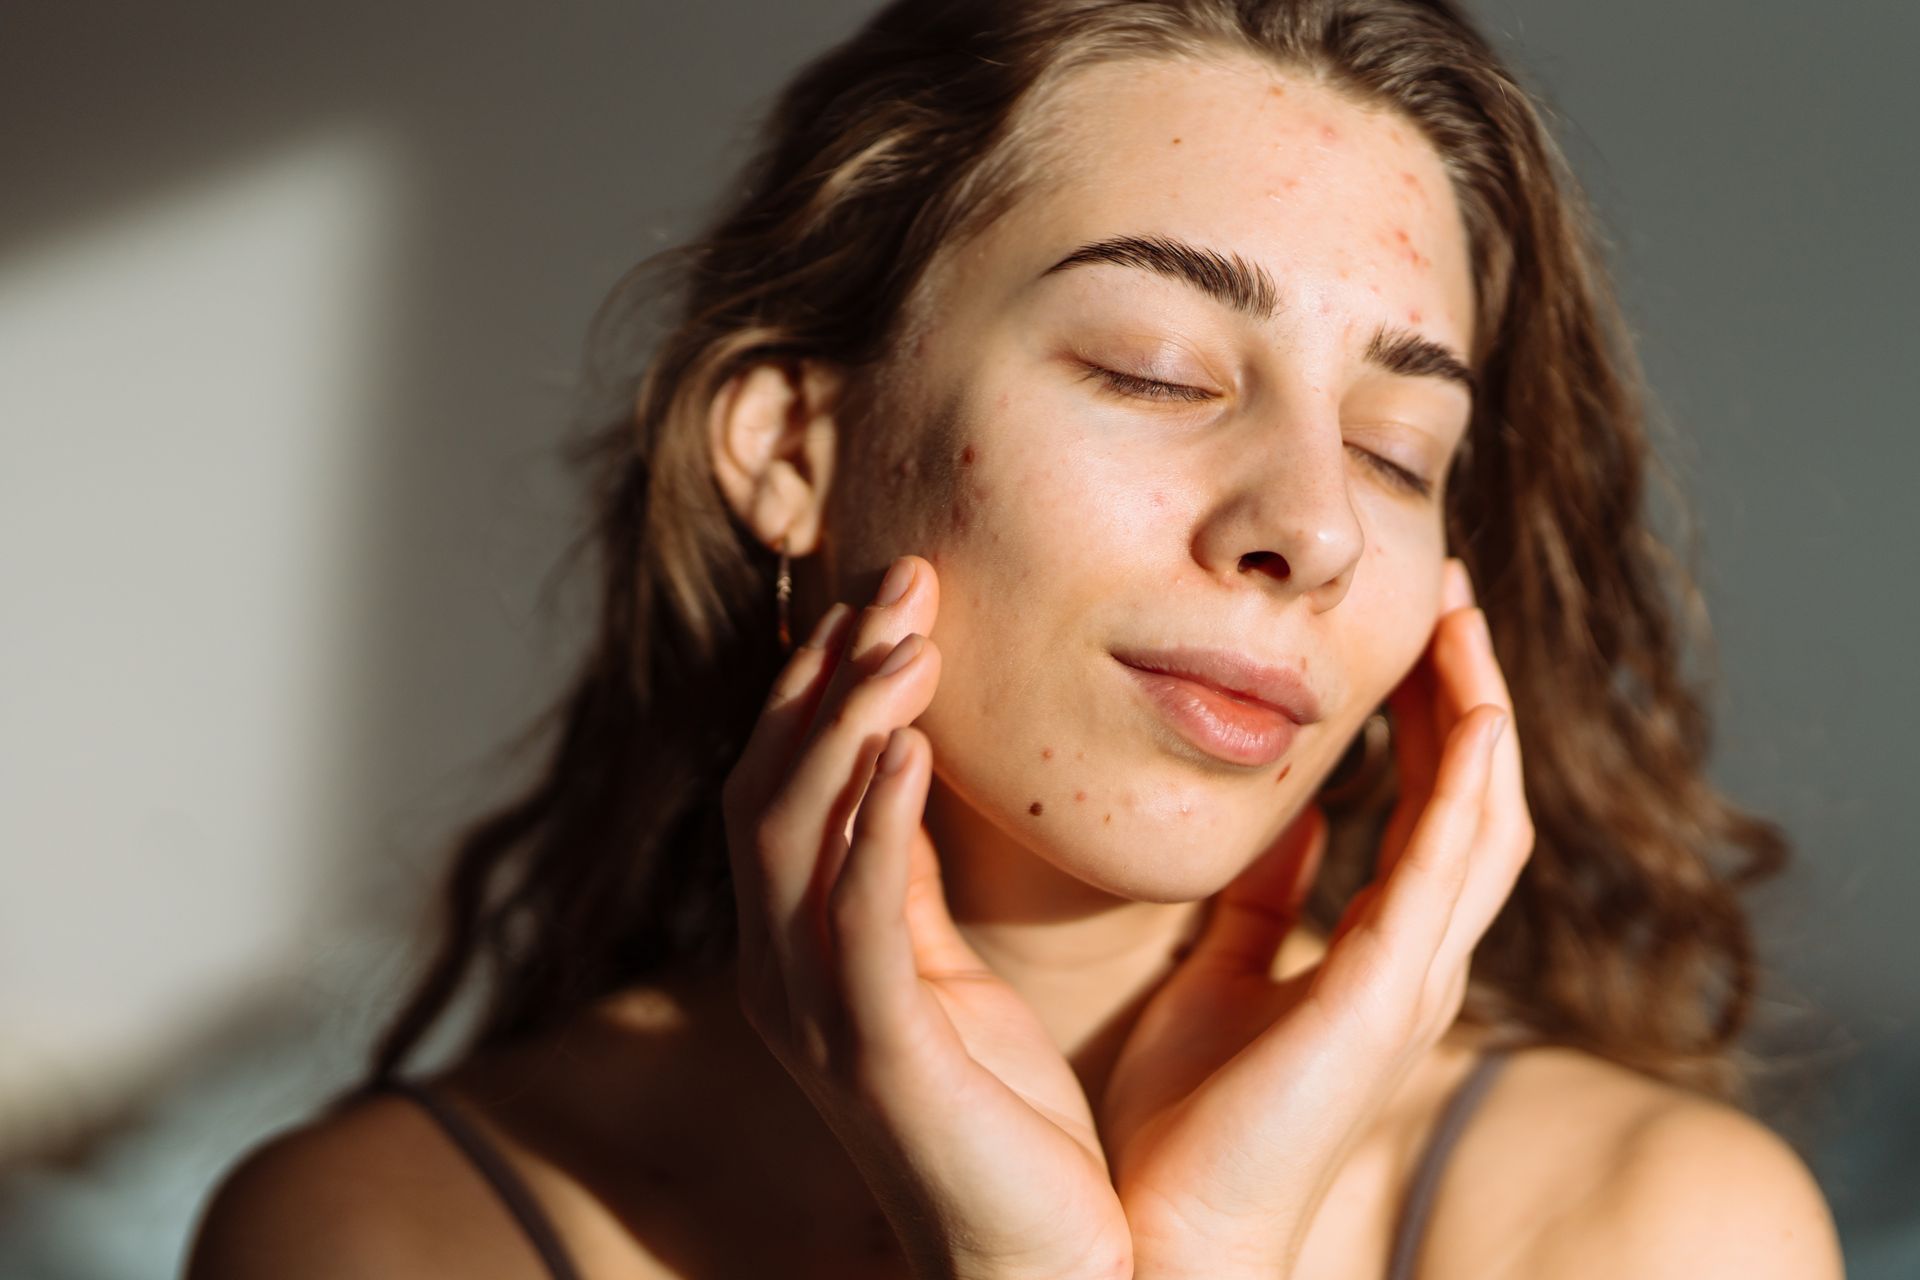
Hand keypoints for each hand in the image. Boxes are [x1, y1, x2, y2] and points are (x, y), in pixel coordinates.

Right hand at [721, 554, 1132, 1279]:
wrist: (1039, 1262)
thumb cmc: (1003, 1118)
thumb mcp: (947, 973)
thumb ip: (907, 879)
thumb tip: (904, 764)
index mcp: (801, 948)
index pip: (782, 782)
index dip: (819, 681)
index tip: (889, 589)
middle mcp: (784, 974)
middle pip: (769, 787)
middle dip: (828, 676)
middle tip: (904, 578)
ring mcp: (819, 1018)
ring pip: (794, 836)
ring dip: (846, 723)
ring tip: (910, 636)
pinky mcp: (879, 1058)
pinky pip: (859, 922)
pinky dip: (874, 825)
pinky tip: (913, 747)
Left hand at [1098, 557, 1535, 1277]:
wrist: (1169, 1230)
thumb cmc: (1188, 1119)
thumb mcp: (1220, 974)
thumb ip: (1261, 900)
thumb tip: (1288, 817)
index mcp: (1375, 953)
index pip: (1429, 810)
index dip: (1430, 719)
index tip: (1411, 633)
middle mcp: (1415, 958)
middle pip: (1474, 797)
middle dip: (1468, 693)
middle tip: (1450, 594)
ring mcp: (1416, 975)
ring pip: (1483, 813)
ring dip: (1480, 709)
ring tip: (1457, 614)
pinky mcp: (1390, 990)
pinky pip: (1449, 859)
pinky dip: (1468, 773)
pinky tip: (1464, 700)